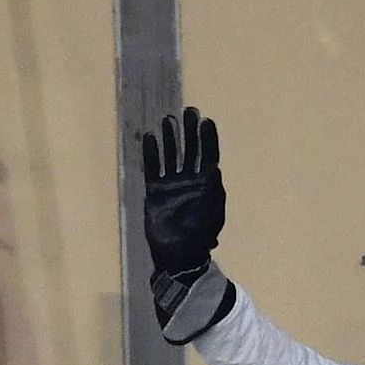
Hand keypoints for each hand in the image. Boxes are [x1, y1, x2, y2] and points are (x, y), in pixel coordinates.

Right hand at [136, 106, 226, 278]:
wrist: (178, 252)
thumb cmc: (200, 233)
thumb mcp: (214, 212)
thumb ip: (214, 190)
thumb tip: (214, 168)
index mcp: (207, 184)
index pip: (209, 155)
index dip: (208, 138)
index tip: (207, 120)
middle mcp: (189, 179)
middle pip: (190, 150)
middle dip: (190, 131)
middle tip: (189, 112)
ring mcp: (171, 184)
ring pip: (170, 155)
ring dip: (170, 138)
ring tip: (168, 120)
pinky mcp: (155, 190)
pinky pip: (152, 168)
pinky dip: (151, 153)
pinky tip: (150, 137)